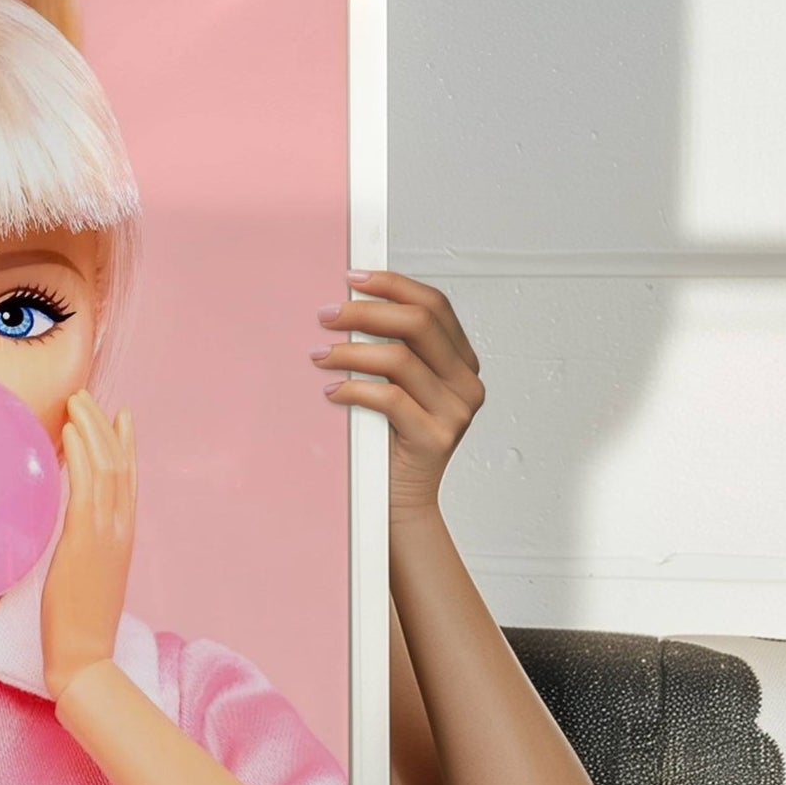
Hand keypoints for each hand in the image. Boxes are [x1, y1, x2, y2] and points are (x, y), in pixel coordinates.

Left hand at [42, 388, 136, 701]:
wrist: (84, 655)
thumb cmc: (77, 624)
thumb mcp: (85, 576)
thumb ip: (83, 548)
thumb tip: (70, 531)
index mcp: (122, 537)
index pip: (128, 480)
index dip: (125, 444)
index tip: (119, 416)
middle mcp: (120, 529)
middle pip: (119, 464)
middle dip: (103, 425)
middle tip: (86, 395)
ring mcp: (106, 533)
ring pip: (106, 467)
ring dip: (91, 429)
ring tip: (76, 400)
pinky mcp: (85, 541)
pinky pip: (85, 487)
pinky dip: (80, 455)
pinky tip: (70, 434)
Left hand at [312, 270, 483, 523]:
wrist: (397, 506)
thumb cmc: (388, 444)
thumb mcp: (395, 389)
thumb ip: (388, 354)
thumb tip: (345, 311)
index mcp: (461, 362)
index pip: (435, 305)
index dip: (394, 285)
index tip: (354, 278)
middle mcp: (466, 382)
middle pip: (419, 323)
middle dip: (367, 312)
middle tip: (327, 315)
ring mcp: (456, 411)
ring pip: (400, 359)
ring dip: (351, 352)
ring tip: (319, 355)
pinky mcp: (435, 437)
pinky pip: (390, 399)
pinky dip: (354, 389)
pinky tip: (331, 391)